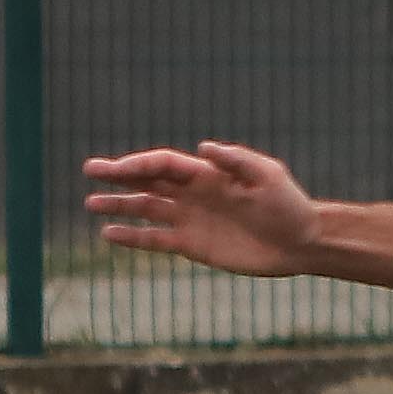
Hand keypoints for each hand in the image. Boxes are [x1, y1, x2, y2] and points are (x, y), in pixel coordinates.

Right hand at [82, 140, 315, 276]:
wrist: (301, 242)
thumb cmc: (288, 205)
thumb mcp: (267, 176)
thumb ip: (236, 161)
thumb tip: (204, 147)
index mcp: (207, 174)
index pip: (163, 165)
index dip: (138, 164)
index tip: (114, 169)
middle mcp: (194, 194)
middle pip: (148, 182)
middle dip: (119, 176)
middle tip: (90, 171)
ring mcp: (192, 219)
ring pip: (147, 209)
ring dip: (120, 205)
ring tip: (90, 203)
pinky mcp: (194, 246)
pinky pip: (157, 240)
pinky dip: (134, 237)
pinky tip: (109, 234)